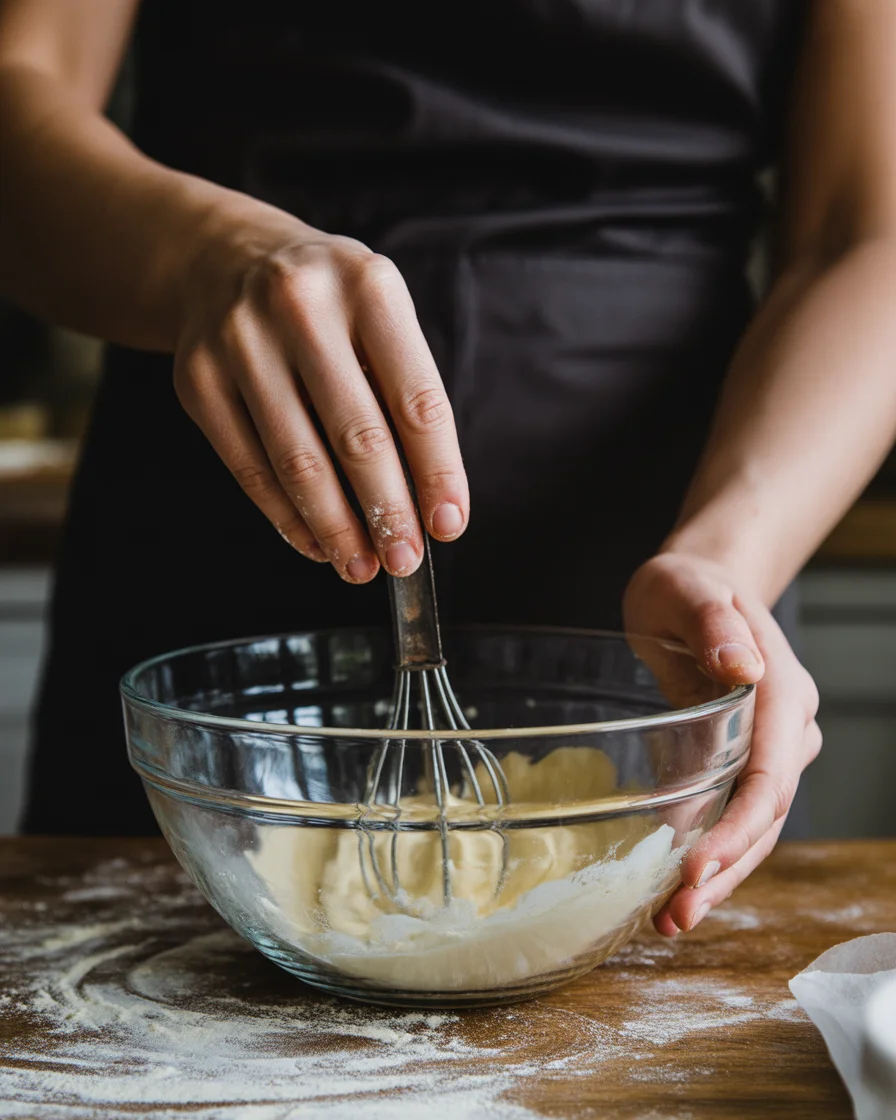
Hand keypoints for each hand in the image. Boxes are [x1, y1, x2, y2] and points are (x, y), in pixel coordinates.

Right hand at [173, 202, 467, 581]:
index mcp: (368, 286)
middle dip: (387, 512)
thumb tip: (425, 504)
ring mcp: (240, 342)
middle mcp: (301, 307)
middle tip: (404, 560)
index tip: (448, 524)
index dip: (437, 472)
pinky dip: (286, 516)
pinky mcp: (198, 379)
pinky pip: (249, 467)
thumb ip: (402, 395)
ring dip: (336, 528)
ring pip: (297, 461)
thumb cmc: (326, 304)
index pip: (416, 399)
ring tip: (360, 565)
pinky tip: (314, 543)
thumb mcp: (377, 315)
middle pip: (357, 436)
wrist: (224, 259)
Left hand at [623, 552, 820, 935]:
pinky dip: (706, 852)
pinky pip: (731, 814)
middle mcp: (787, 728)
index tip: (697, 868)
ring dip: (718, 876)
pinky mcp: (741, 760)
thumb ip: (713, 621)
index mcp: (781, 691)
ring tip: (670, 919)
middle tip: (675, 916)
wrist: (699, 585)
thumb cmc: (687, 584)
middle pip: (766, 815)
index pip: (771, 776)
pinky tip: (671, 886)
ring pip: (753, 826)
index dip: (739, 829)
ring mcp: (769, 748)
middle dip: (726, 871)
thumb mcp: (686, 589)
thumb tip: (745, 666)